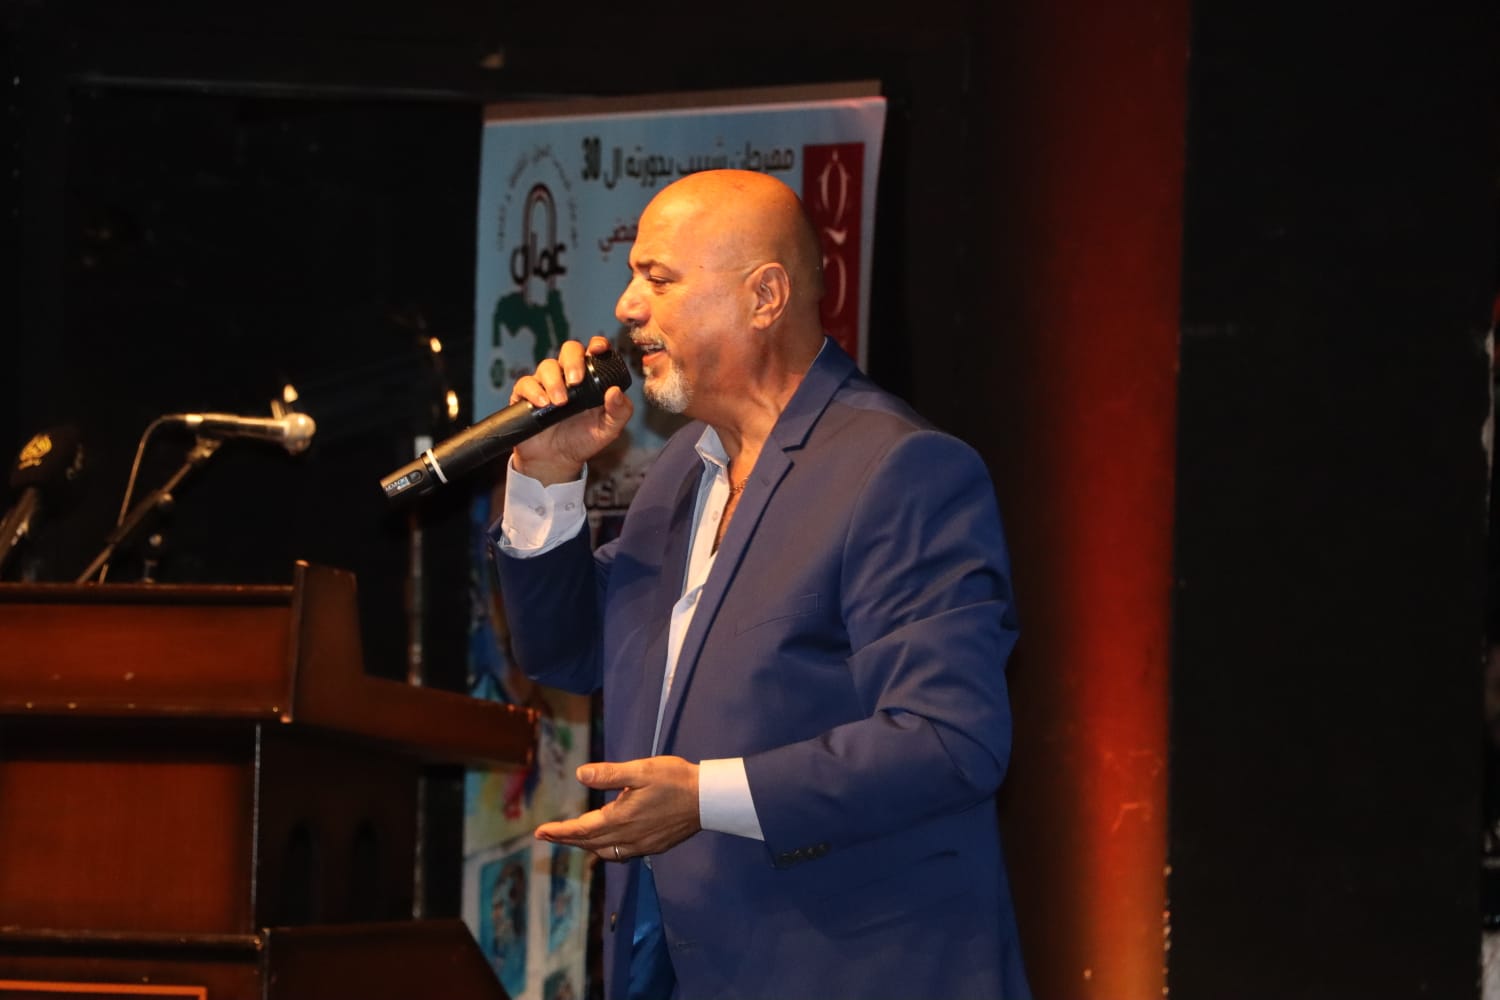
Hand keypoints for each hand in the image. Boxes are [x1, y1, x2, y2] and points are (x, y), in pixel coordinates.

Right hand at [510, 335, 633, 485]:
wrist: (556, 461)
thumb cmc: (583, 440)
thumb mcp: (608, 430)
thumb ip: (619, 412)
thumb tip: (616, 392)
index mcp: (591, 378)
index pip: (594, 352)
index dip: (597, 344)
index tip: (599, 349)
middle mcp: (568, 375)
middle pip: (569, 350)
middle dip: (572, 361)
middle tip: (575, 381)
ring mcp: (547, 383)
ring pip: (547, 366)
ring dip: (554, 382)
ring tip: (560, 403)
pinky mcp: (526, 395)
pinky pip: (526, 383)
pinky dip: (534, 391)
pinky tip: (542, 404)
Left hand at [534, 756, 701, 861]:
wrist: (708, 799)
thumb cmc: (675, 779)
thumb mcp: (642, 770)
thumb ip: (610, 774)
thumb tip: (580, 775)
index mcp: (621, 818)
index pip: (582, 829)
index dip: (559, 831)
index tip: (540, 832)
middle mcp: (628, 837)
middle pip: (589, 843)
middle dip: (566, 839)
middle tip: (547, 836)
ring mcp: (641, 845)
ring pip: (604, 851)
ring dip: (585, 846)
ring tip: (572, 839)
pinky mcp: (653, 847)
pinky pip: (621, 854)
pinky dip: (605, 850)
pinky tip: (606, 844)